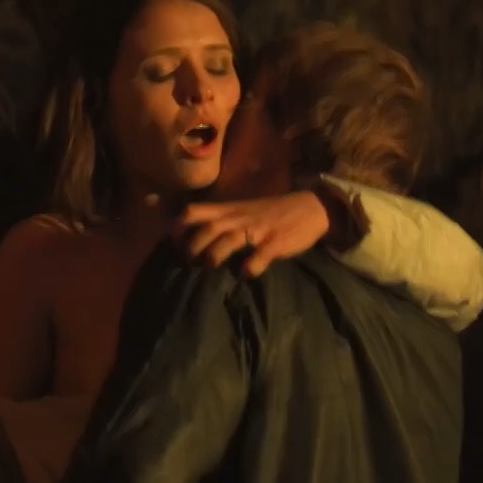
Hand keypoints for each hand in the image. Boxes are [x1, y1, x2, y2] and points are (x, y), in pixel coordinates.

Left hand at [174, 190, 331, 277]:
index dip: (179, 226)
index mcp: (229, 210)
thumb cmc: (270, 212)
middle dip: (194, 244)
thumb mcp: (240, 210)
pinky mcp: (278, 241)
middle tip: (188, 261)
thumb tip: (190, 239)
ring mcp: (259, 229)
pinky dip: (253, 264)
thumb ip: (219, 220)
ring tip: (210, 267)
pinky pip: (263, 253)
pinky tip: (246, 275)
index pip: (195, 211)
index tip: (172, 243)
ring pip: (231, 237)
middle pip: (209, 227)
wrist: (310, 207)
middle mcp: (240, 218)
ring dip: (216, 253)